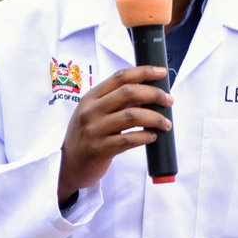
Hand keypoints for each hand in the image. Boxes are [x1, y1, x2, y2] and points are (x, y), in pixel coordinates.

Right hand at [57, 66, 172, 202]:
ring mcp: (95, 130)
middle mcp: (92, 110)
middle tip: (169, 100)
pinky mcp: (100, 149)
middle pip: (129, 93)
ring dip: (155, 117)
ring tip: (165, 123)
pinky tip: (152, 137)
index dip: (143, 72)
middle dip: (154, 94)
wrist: (69, 166)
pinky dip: (145, 136)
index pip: (120, 77)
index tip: (161, 72)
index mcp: (91, 97)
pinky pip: (129, 140)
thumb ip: (115, 102)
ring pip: (132, 116)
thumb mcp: (93, 113)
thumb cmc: (86, 136)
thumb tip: (149, 94)